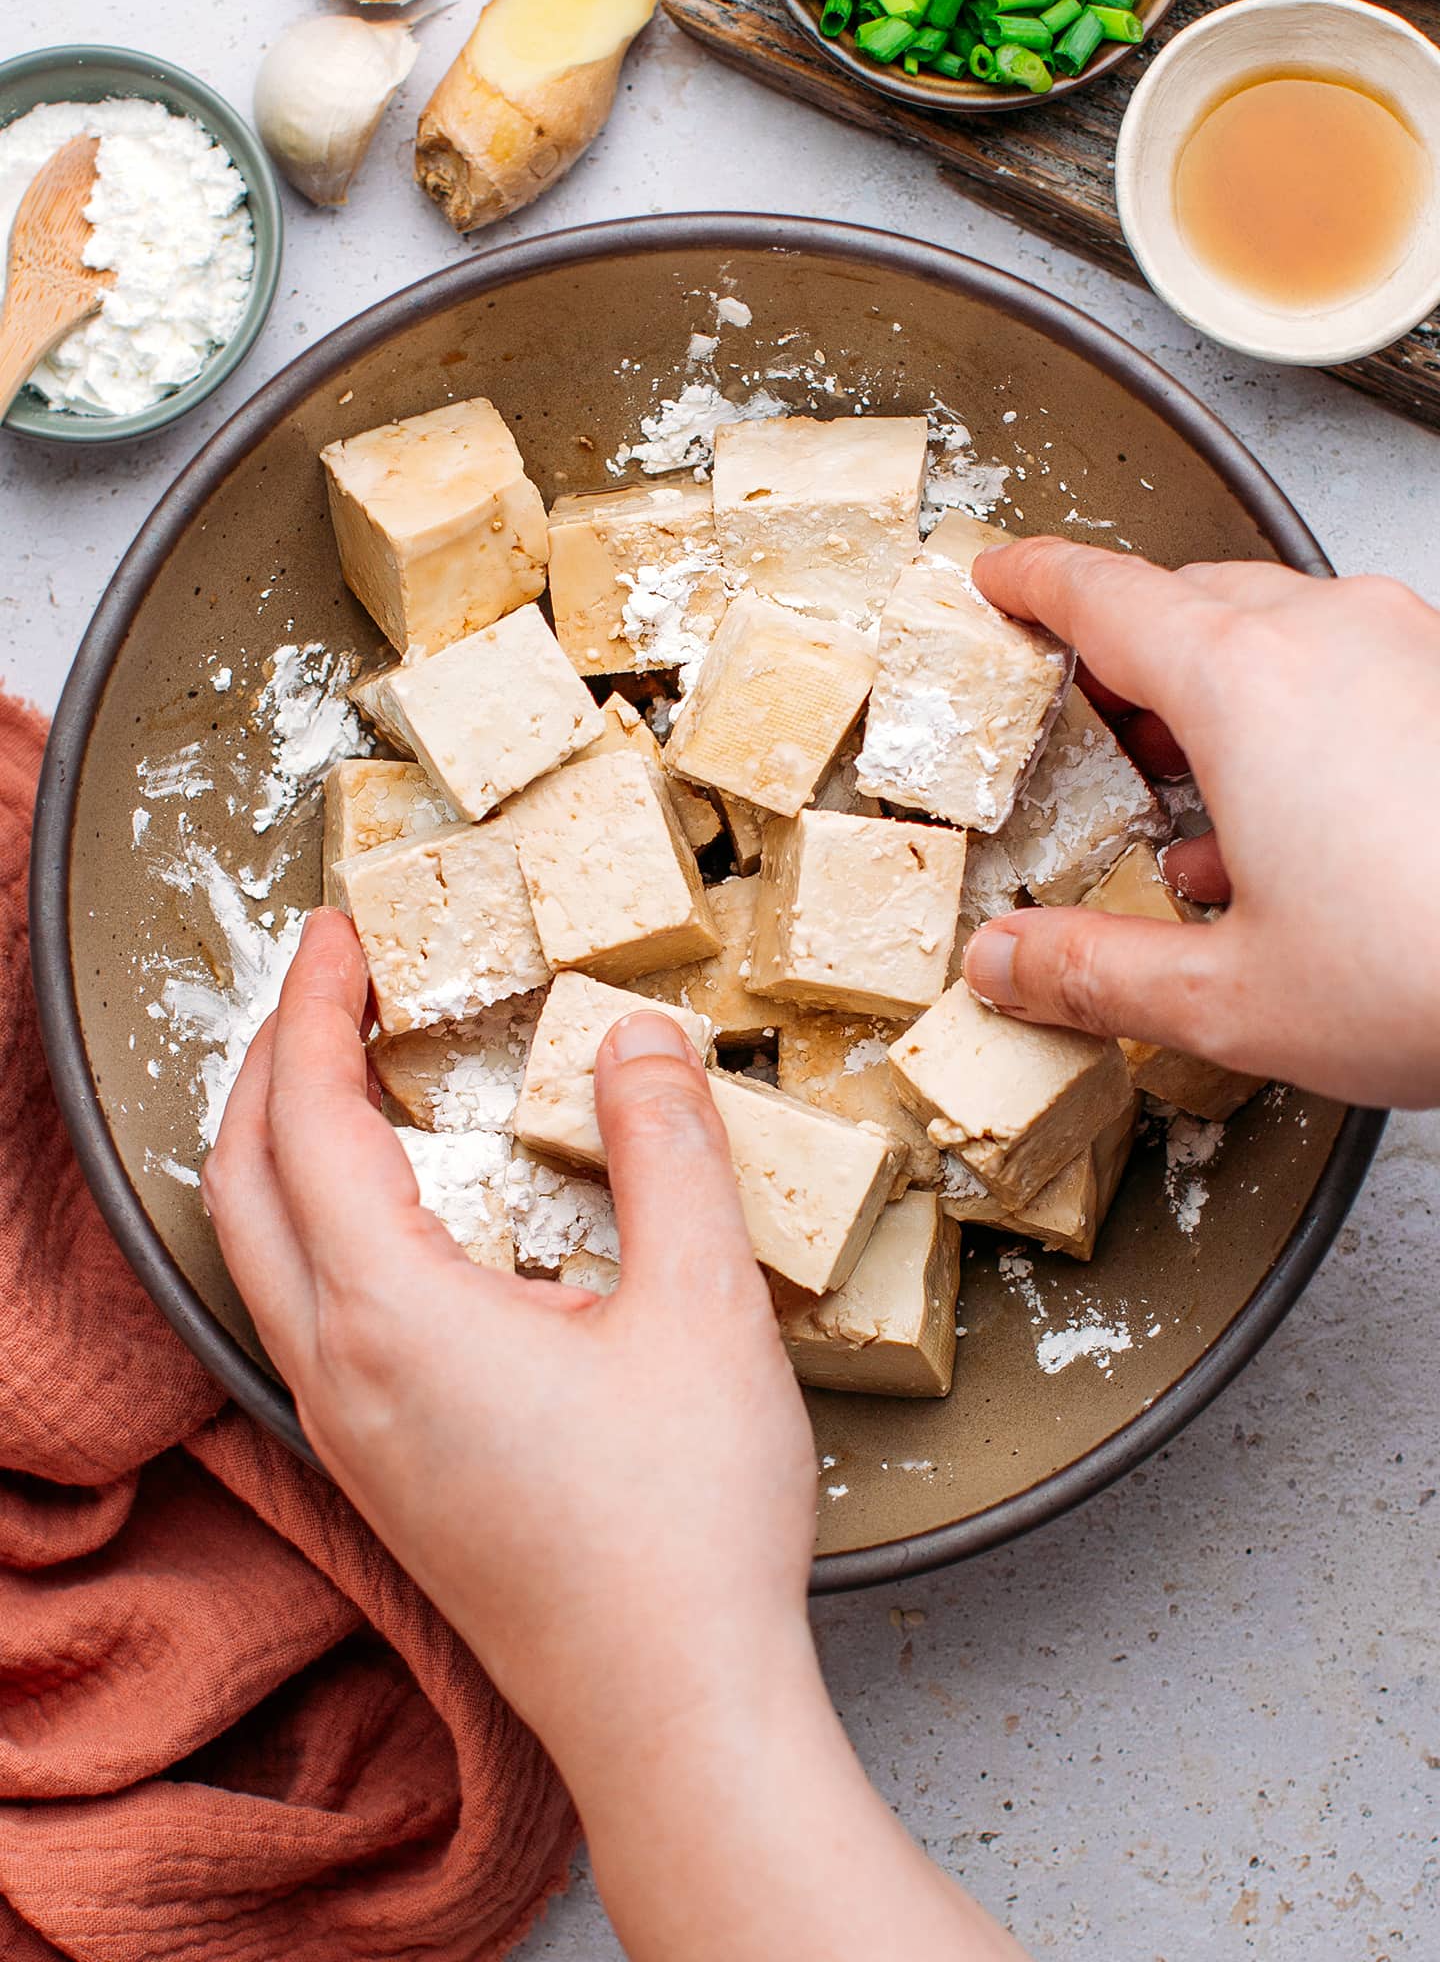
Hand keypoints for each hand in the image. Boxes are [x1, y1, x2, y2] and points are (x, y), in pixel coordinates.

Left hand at [202, 910, 815, 1764]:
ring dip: (283, 1147)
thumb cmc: (687, 1526)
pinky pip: (304, 1314)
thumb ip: (665, 1149)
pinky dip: (319, 1224)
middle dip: (269, 1062)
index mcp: (394, 1314)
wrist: (675, 1713)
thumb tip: (629, 1039)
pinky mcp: (380, 1475)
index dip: (312, 1006)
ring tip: (353, 1077)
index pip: (305, 1116)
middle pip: (240, 1182)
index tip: (339, 931)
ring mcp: (347, 1434)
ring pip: (261, 1254)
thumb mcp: (703, 1307)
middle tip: (333, 986)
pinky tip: (403, 1219)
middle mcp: (337, 1372)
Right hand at [966, 541, 1439, 1107]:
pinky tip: (1301, 827)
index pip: (1101, 594)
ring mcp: (1412, 649)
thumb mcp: (1233, 997)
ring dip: (1216, 700)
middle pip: (1189, 603)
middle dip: (1123, 659)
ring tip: (1195, 812)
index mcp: (1243, 682)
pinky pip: (1355, 663)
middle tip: (1084, 725)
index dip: (1032, 583)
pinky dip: (1299, 717)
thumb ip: (1095, 970)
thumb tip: (1005, 963)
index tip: (997, 578)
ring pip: (1277, 632)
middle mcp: (1331, 636)